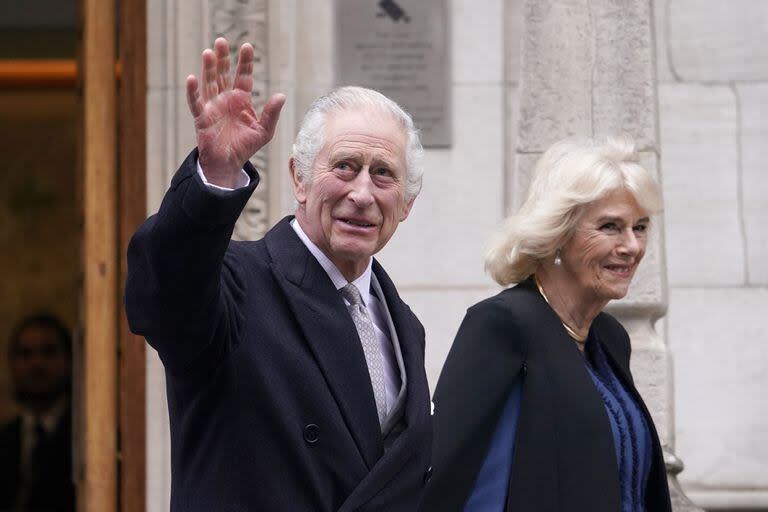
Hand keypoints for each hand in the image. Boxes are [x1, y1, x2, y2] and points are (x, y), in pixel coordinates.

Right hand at [186, 38, 285, 187]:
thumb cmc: (246, 146)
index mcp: (241, 99)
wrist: (229, 164)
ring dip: (208, 69)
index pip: (243, 76)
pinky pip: (196, 102)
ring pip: (209, 83)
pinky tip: (192, 78)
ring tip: (209, 52)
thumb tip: (281, 96)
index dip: (245, 62)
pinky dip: (193, 91)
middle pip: (223, 74)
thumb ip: (272, 114)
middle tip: (222, 41)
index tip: (247, 46)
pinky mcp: (202, 118)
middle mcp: (225, 99)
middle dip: (223, 58)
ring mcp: (212, 106)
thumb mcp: (264, 131)